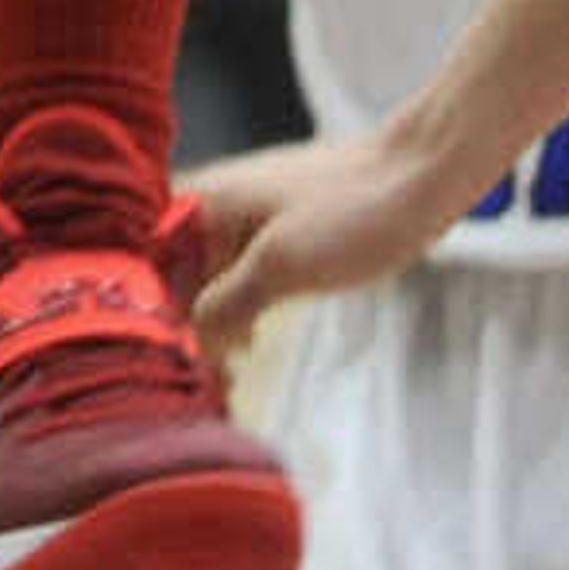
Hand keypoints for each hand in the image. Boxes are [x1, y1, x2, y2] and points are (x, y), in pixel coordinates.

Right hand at [177, 115, 467, 362]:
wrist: (419, 180)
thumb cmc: (352, 214)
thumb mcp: (281, 267)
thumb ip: (223, 304)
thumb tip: (187, 340)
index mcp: (206, 201)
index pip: (149, 266)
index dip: (154, 319)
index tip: (171, 369)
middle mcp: (216, 205)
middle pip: (176, 276)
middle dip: (184, 332)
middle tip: (208, 389)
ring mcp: (248, 218)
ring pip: (208, 280)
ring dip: (211, 329)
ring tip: (228, 380)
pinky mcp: (278, 233)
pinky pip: (239, 276)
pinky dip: (238, 313)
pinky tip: (249, 346)